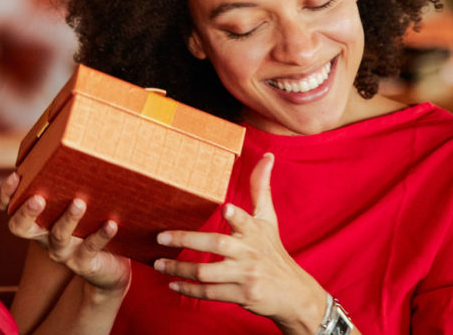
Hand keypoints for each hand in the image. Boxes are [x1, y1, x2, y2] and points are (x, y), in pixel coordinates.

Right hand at [0, 172, 131, 294]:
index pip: (10, 208)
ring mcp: (63, 252)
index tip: (15, 176)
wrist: (109, 268)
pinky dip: (100, 236)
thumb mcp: (78, 203)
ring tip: (79, 203)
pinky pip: (90, 249)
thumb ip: (72, 182)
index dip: (7, 194)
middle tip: (38, 198)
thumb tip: (81, 139)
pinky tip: (111, 224)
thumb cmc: (91, 225)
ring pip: (58, 236)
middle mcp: (44, 236)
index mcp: (37, 220)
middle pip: (20, 227)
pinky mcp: (84, 263)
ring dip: (67, 219)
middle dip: (26, 212)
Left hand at [153, 154, 328, 333]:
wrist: (293, 293)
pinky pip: (210, 293)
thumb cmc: (274, 251)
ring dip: (179, 269)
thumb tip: (267, 156)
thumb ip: (261, 188)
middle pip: (217, 244)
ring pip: (207, 272)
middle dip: (186, 240)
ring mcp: (246, 275)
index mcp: (255, 231)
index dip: (236, 216)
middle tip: (160, 238)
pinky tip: (173, 284)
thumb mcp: (268, 220)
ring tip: (159, 264)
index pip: (246, 220)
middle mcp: (250, 252)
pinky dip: (189, 290)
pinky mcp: (242, 295)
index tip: (226, 209)